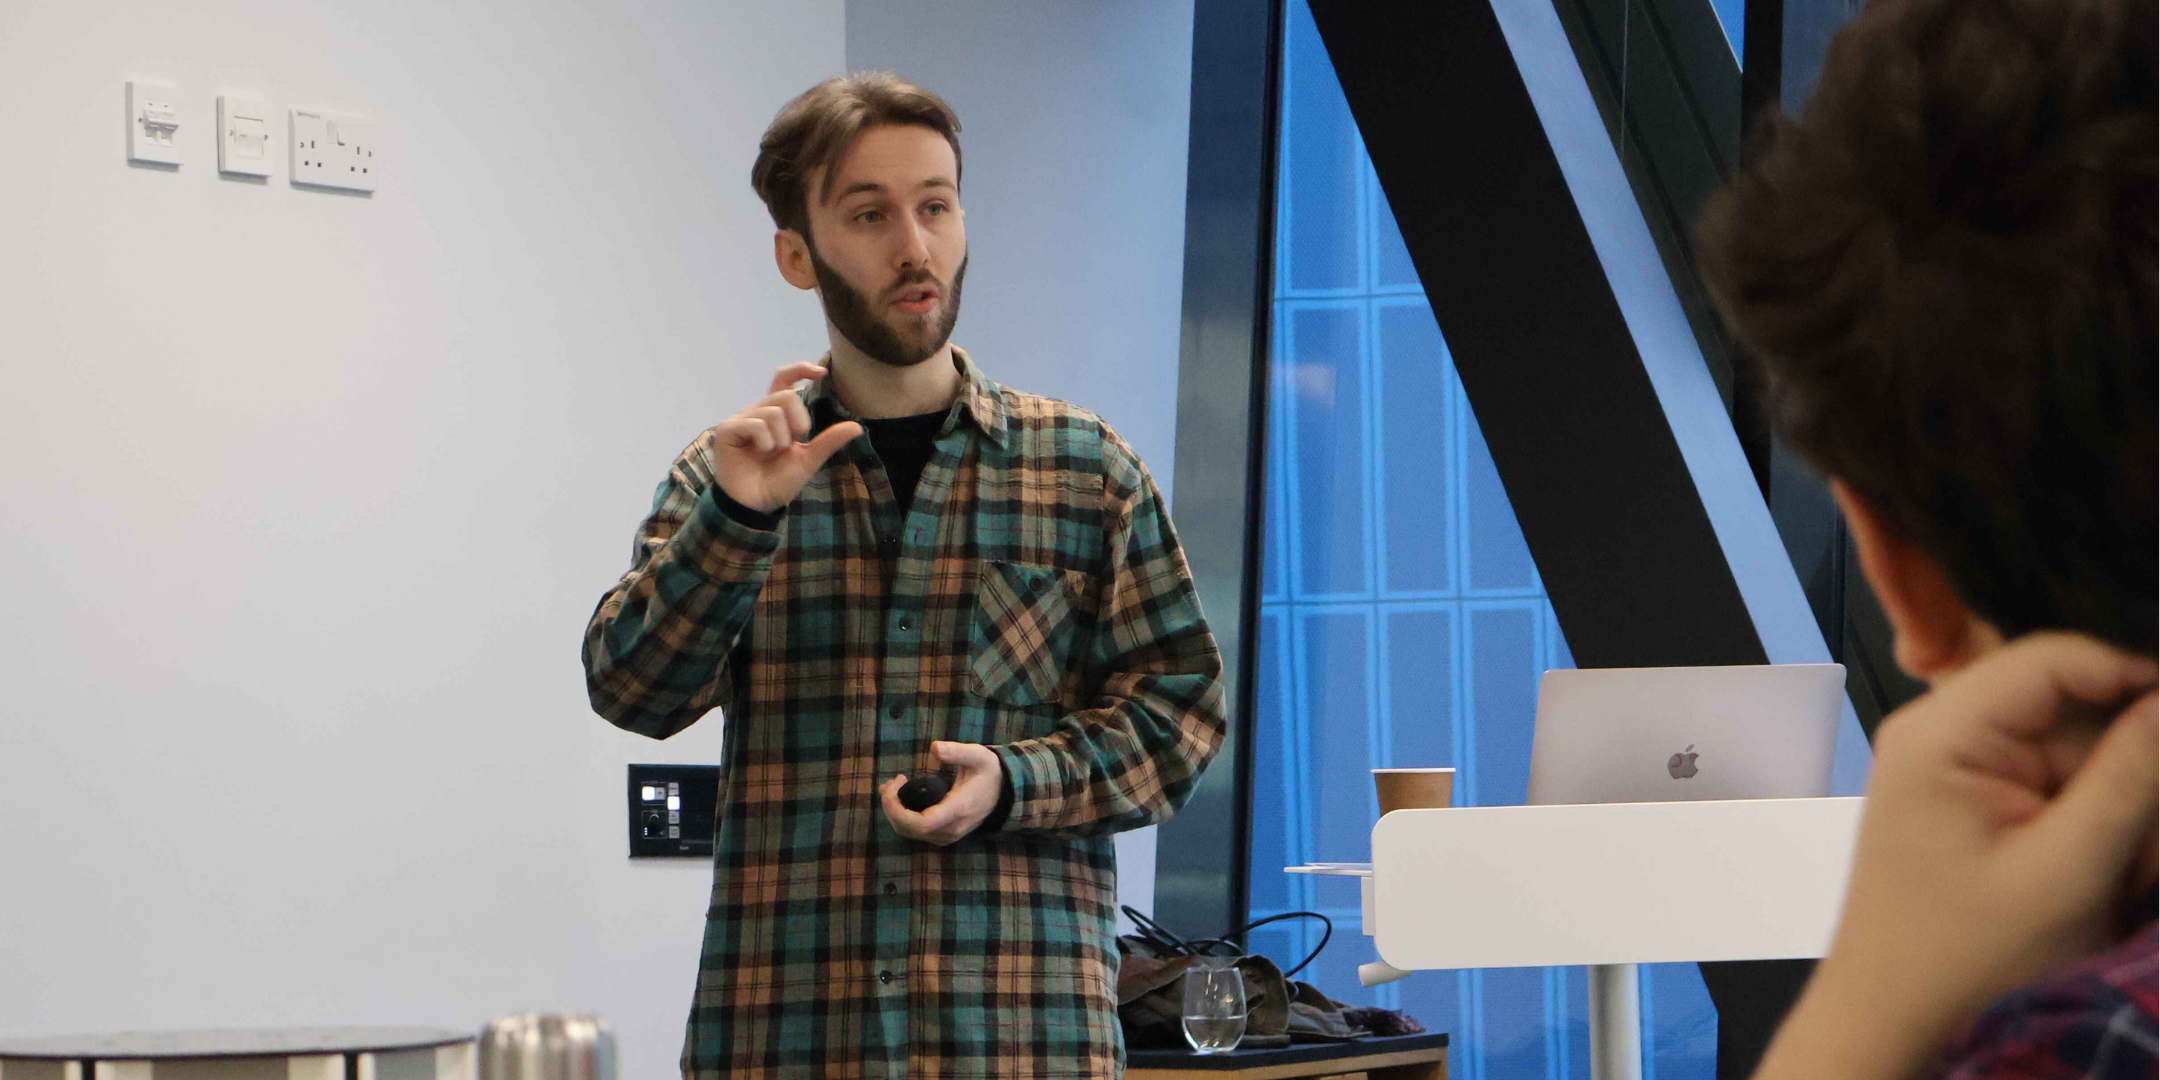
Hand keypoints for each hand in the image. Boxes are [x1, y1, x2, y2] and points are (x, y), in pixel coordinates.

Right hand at [705, 363, 862, 513]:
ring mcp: (740, 419)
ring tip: (770, 454)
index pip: (785, 379)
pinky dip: (765, 442)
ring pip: (772, 411)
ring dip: (780, 439)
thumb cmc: (778, 481)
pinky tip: (758, 454)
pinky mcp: (727, 430)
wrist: (757, 504)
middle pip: (786, 396)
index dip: (800, 369)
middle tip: (790, 445)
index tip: (822, 372)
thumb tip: (857, 427)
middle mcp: (757, 410)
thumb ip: (828, 441)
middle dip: (798, 423)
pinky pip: (755, 424)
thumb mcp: (808, 459)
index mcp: (776, 413)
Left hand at [880, 741, 1005, 845]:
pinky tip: (900, 797)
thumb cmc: (988, 771)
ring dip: (894, 811)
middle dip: (891, 806)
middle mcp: (951, 828)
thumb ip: (957, 752)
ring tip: (893, 785)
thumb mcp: (978, 755)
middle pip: (909, 829)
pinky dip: (902, 816)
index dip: (898, 810)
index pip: (922, 823)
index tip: (893, 787)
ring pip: (909, 832)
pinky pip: (916, 831)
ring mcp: (947, 835)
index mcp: (958, 809)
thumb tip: (934, 748)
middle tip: (893, 781)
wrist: (1004, 792)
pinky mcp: (943, 835)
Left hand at [1757, 633, 2157, 1079]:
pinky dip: (2092, 821)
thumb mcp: (2066, 869)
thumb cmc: (1968, 950)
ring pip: (2076, 745)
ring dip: (2114, 802)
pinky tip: (2096, 870)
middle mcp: (1939, 726)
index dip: (2133, 674)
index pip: (2053, 658)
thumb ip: (2128, 779)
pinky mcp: (1973, 788)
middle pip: (2071, 703)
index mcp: (1940, 731)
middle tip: (2131, 840)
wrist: (1896, 1004)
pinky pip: (2058, 779)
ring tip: (2114, 869)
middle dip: (2124, 765)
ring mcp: (1954, 756)